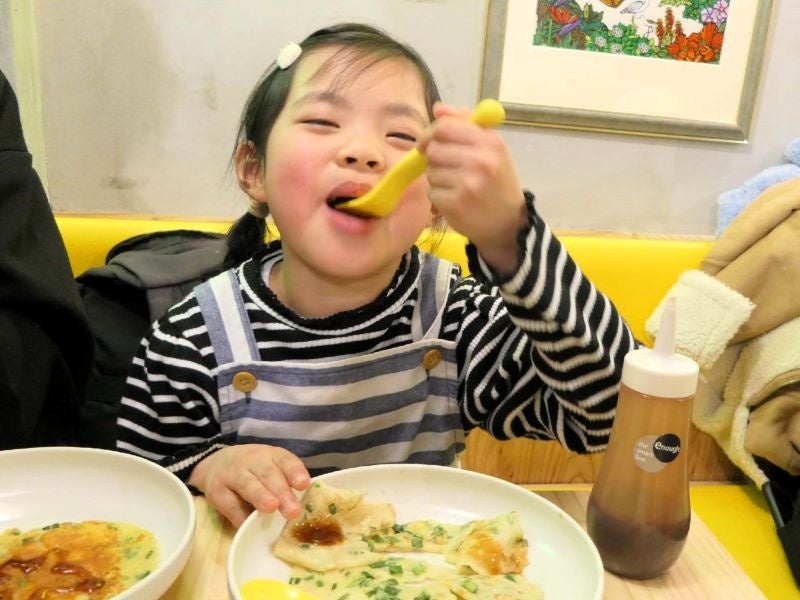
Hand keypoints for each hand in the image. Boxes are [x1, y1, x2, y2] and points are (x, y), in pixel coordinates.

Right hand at [188, 444, 310, 527]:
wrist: (216, 464)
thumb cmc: (254, 470)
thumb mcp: (271, 467)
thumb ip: (286, 482)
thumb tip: (305, 507)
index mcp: (270, 455)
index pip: (284, 459)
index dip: (294, 471)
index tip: (304, 484)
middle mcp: (252, 461)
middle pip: (268, 474)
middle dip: (281, 491)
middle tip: (293, 511)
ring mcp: (232, 474)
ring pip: (247, 484)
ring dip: (260, 496)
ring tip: (271, 507)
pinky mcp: (216, 491)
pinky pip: (230, 504)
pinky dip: (240, 516)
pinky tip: (249, 525)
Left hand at [419, 102, 526, 273]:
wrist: (508, 222)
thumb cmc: (497, 181)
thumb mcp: (490, 148)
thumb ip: (464, 125)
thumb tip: (437, 109)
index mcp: (490, 142)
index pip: (444, 127)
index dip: (430, 133)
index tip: (427, 142)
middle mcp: (480, 161)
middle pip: (433, 148)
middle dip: (433, 156)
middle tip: (444, 166)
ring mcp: (468, 184)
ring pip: (431, 171)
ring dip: (436, 177)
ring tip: (455, 184)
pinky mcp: (456, 204)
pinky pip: (432, 192)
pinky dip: (438, 196)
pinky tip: (454, 198)